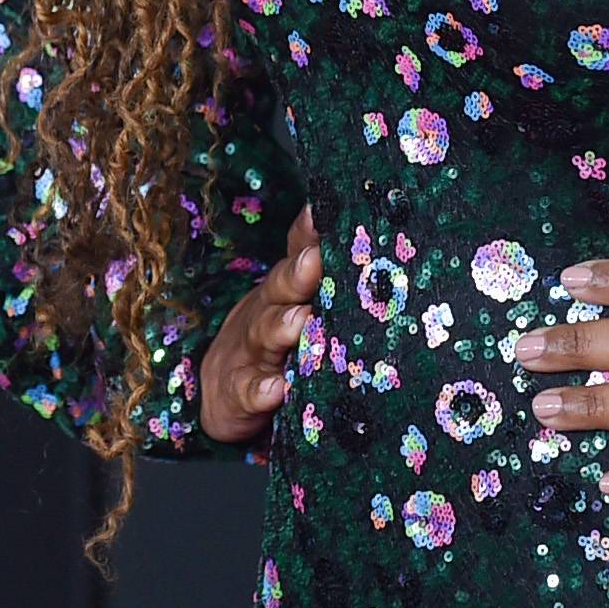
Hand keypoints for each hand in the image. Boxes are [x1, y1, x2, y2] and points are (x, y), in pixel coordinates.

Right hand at [197, 204, 319, 445]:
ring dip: (281, 327)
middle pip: (281, 287)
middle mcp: (268, 310)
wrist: (222, 389)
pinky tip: (275, 390)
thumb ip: (332, 280)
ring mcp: (251, 351)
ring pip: (264, 334)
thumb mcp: (299, 304)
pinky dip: (261, 390)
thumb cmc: (278, 339)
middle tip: (315, 262)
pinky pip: (248, 392)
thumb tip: (385, 248)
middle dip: (297, 274)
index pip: (300, 250)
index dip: (310, 232)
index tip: (325, 213)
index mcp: (288, 287)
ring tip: (300, 321)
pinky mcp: (238, 393)